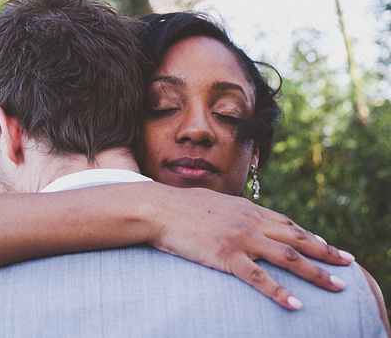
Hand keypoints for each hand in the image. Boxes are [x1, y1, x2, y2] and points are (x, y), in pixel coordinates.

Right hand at [148, 184, 353, 309]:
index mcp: (247, 209)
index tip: (328, 246)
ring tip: (337, 286)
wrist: (159, 208)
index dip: (310, 235)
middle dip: (325, 251)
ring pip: (287, 257)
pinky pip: (258, 278)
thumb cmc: (182, 207)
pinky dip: (280, 292)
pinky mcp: (226, 256)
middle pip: (296, 238)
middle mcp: (250, 221)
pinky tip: (296, 305)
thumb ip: (233, 212)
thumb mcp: (215, 203)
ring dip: (315, 272)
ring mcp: (239, 238)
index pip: (287, 223)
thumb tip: (241, 217)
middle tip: (348, 262)